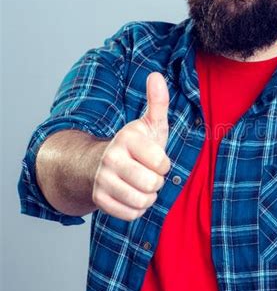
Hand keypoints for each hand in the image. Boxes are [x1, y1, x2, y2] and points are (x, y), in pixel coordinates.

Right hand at [92, 72, 170, 219]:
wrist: (98, 163)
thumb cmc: (134, 145)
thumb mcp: (149, 124)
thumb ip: (157, 102)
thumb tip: (156, 75)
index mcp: (127, 138)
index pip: (162, 164)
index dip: (163, 165)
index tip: (155, 159)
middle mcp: (111, 158)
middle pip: (151, 184)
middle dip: (156, 183)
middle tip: (148, 174)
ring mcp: (102, 180)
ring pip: (141, 201)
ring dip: (147, 197)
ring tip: (141, 185)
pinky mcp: (99, 199)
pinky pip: (130, 215)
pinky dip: (135, 210)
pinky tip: (131, 196)